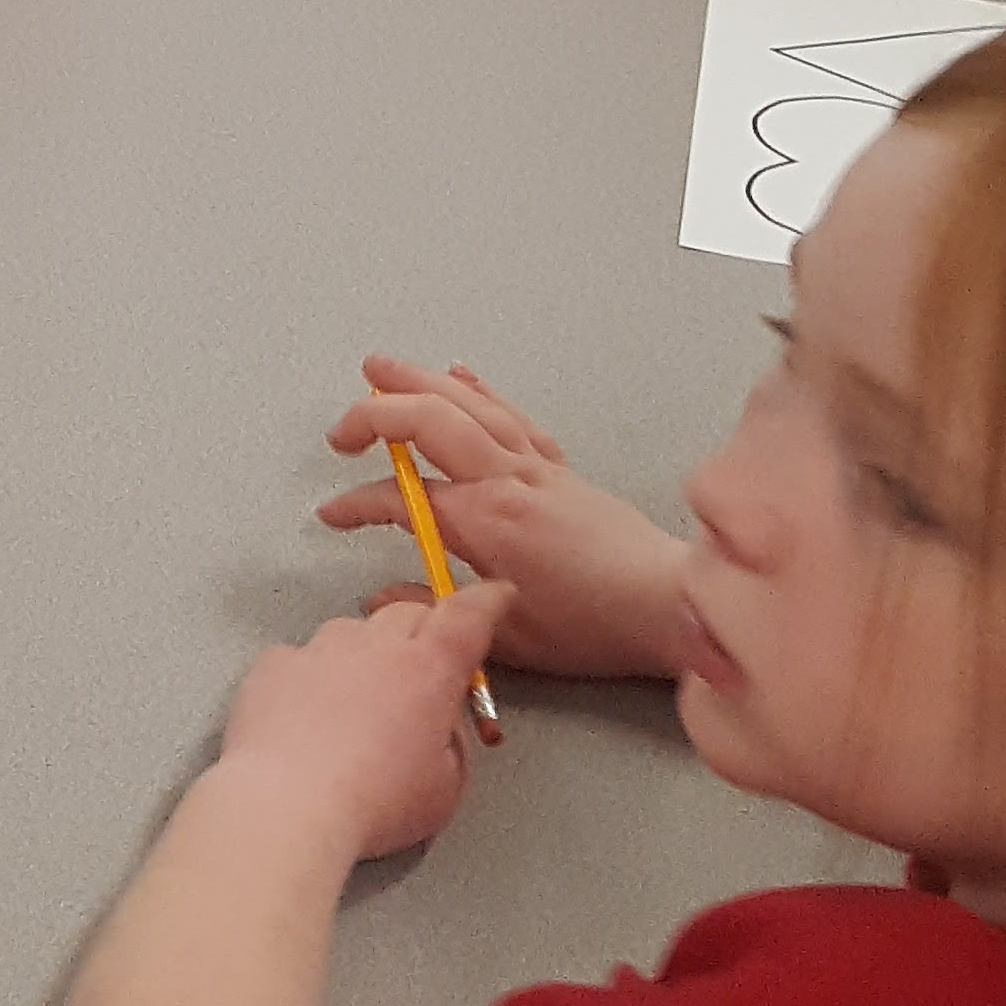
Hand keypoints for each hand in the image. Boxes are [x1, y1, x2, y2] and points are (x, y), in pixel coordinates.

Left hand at [206, 587, 508, 863]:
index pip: (467, 616)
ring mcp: (319, 650)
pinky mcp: (274, 665)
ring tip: (357, 706)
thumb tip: (438, 725)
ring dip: (364, 655)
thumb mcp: (446, 787)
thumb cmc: (375, 804)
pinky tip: (306, 721)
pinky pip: (301, 658)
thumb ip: (450, 742)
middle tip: (422, 670)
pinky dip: (311, 679)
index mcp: (428, 670)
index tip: (495, 596)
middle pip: (407, 613)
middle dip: (423, 631)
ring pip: (351, 631)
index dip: (485, 603)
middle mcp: (374, 646)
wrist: (288, 807)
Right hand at [316, 358, 692, 678]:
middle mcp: (508, 479)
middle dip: (376, 416)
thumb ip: (440, 611)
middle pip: (430, 423)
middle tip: (340, 432)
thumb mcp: (508, 637)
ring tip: (379, 369)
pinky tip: (461, 375)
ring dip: (418, 381)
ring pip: (468, 405)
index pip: (403, 499)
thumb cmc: (595, 627)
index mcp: (488, 522)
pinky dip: (481, 391)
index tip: (333, 516)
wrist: (672, 606)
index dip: (358, 505)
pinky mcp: (560, 468)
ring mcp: (536, 466)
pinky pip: (513, 415)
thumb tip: (386, 597)